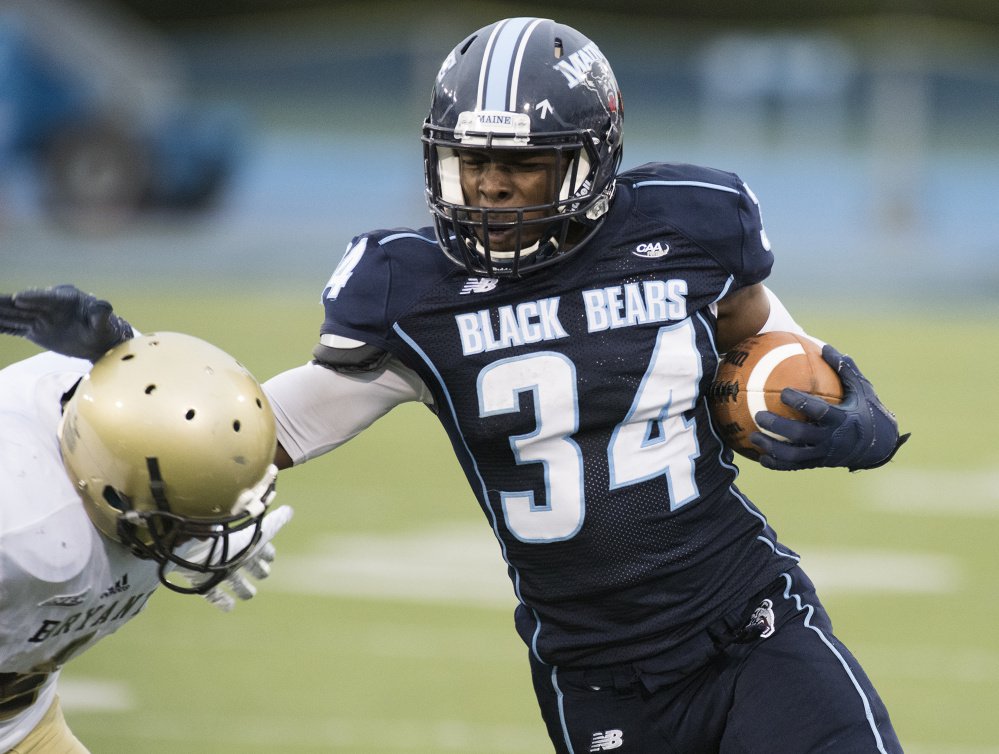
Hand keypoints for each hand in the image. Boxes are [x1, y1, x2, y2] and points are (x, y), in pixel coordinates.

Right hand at [0, 284, 133, 360]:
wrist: (98, 341)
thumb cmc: (103, 329)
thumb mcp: (104, 322)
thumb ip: (101, 313)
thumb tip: (104, 305)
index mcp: (65, 300)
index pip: (46, 298)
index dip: (32, 298)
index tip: (18, 298)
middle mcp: (49, 306)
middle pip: (25, 305)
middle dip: (7, 303)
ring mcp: (39, 317)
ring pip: (15, 315)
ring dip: (0, 313)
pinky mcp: (34, 328)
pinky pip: (14, 327)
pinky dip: (2, 326)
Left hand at [180, 504, 293, 611]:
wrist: (202, 548)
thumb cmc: (234, 539)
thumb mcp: (260, 531)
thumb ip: (276, 522)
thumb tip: (289, 510)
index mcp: (247, 544)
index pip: (261, 549)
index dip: (267, 554)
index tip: (271, 558)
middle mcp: (233, 556)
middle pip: (249, 564)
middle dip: (257, 569)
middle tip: (264, 574)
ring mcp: (218, 569)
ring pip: (234, 581)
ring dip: (242, 588)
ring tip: (249, 595)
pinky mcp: (204, 581)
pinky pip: (214, 594)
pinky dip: (222, 602)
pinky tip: (230, 608)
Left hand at [750, 345, 908, 471]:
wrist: (877, 447)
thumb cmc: (867, 411)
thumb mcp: (862, 390)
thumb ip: (845, 370)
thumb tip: (825, 347)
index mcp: (842, 419)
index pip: (819, 411)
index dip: (801, 403)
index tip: (784, 393)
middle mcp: (831, 439)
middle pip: (800, 434)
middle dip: (778, 426)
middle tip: (759, 415)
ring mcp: (823, 454)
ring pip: (793, 455)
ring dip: (771, 447)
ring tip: (753, 437)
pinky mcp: (817, 464)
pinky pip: (794, 466)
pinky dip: (776, 464)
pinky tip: (760, 458)